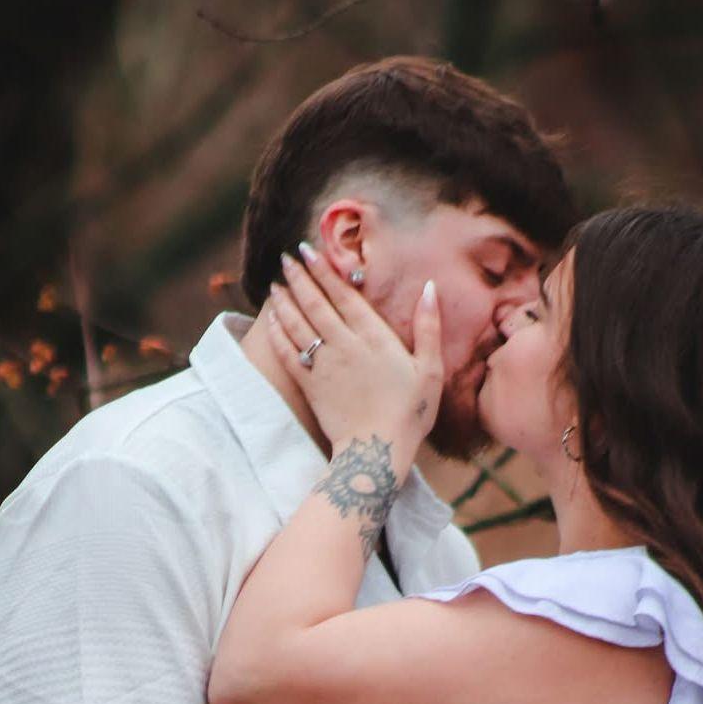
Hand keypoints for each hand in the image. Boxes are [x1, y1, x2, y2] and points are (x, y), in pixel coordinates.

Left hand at [266, 243, 441, 478]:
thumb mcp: (430, 370)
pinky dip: (277, 334)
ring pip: (297, 324)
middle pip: (315, 303)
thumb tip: (431, 289)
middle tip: (286, 259)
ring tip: (275, 284)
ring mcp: (324, 365)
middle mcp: (345, 345)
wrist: (376, 452)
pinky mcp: (310, 386)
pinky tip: (271, 320)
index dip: (324, 271)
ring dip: (284, 301)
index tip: (309, 251)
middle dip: (299, 278)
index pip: (343, 295)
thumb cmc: (409, 413)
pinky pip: (288, 353)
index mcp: (374, 336)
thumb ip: (429, 327)